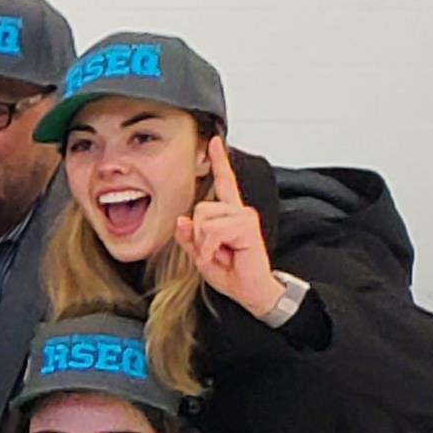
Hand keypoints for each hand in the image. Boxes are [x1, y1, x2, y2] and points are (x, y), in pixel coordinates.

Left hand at [182, 137, 284, 319]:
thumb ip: (189, 239)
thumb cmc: (232, 273)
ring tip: (221, 254)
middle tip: (213, 252)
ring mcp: (244, 217)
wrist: (251, 290)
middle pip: (200, 209)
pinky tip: (224, 256)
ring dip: (205, 244)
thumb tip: (181, 221)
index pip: (224, 182)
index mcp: (228, 214)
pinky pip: (213, 231)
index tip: (214, 142)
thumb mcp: (201, 256)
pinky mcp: (246, 226)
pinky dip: (211, 248)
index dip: (219, 161)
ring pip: (204, 220)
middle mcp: (238, 211)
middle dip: (198, 236)